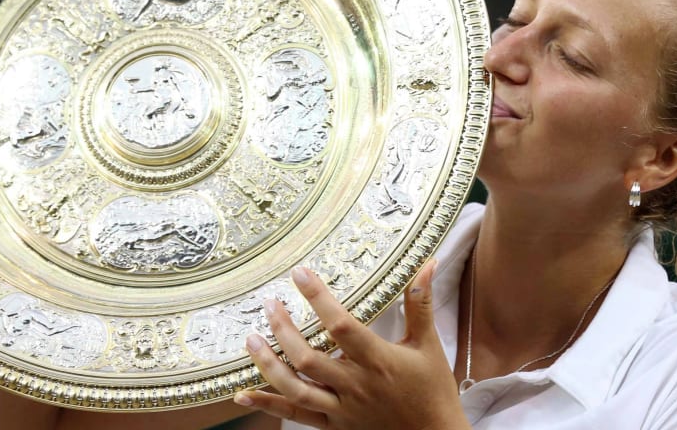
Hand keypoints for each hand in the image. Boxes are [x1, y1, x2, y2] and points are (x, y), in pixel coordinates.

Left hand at [236, 262, 468, 429]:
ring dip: (268, 364)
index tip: (300, 273)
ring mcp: (342, 408)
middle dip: (284, 330)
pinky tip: (243, 392)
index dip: (319, 299)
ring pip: (296, 388)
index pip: (342, 326)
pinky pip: (296, 415)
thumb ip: (421, 303)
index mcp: (378, 361)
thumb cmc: (433, 391)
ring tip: (251, 339)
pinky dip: (268, 404)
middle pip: (309, 358)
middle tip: (269, 304)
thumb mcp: (429, 345)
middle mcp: (356, 386)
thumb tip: (428, 263)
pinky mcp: (334, 425)